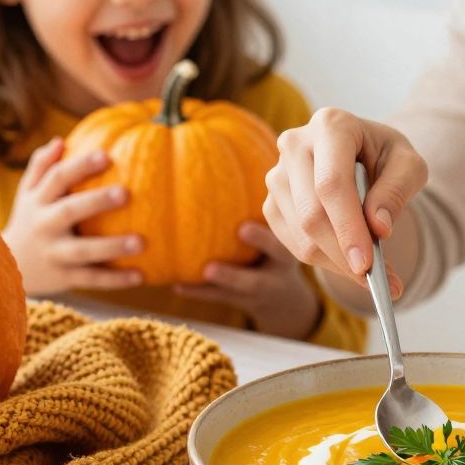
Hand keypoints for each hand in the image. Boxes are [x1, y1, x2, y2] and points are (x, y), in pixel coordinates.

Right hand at [2, 137, 144, 295]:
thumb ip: (41, 166)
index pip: (58, 178)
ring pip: (83, 251)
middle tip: (126, 193)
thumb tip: (60, 141)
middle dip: (96, 202)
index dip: (81, 166)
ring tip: (141, 242)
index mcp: (39, 201)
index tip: (107, 156)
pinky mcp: (64, 278)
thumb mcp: (27, 193)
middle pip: (69, 211)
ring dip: (112, 247)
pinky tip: (140, 275)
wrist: (4, 265)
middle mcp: (44, 226)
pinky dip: (115, 279)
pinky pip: (91, 279)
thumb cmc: (29, 219)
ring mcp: (54, 253)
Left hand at [175, 223, 321, 339]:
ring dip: (207, 288)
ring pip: (230, 295)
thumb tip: (252, 162)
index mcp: (286, 260)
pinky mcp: (239, 302)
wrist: (289, 301)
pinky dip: (196, 291)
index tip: (242, 228)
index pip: (278, 250)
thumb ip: (272, 217)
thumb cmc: (283, 253)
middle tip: (209, 269)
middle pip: (253, 283)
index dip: (261, 240)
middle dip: (231, 277)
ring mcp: (255, 296)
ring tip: (182, 281)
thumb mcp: (289, 237)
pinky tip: (175, 283)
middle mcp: (272, 280)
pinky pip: (216, 298)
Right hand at [263, 108, 427, 294]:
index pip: (332, 184)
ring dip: (336, 262)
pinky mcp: (271, 201)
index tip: (366, 264)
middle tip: (374, 280)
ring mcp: (277, 174)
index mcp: (331, 126)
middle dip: (342, 254)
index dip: (348, 227)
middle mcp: (295, 144)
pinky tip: (348, 260)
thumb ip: (397, 191)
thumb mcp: (409, 166)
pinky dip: (324, 261)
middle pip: (312, 213)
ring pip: (301, 234)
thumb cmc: (386, 158)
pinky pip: (293, 244)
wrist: (362, 157)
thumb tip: (378, 228)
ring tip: (372, 272)